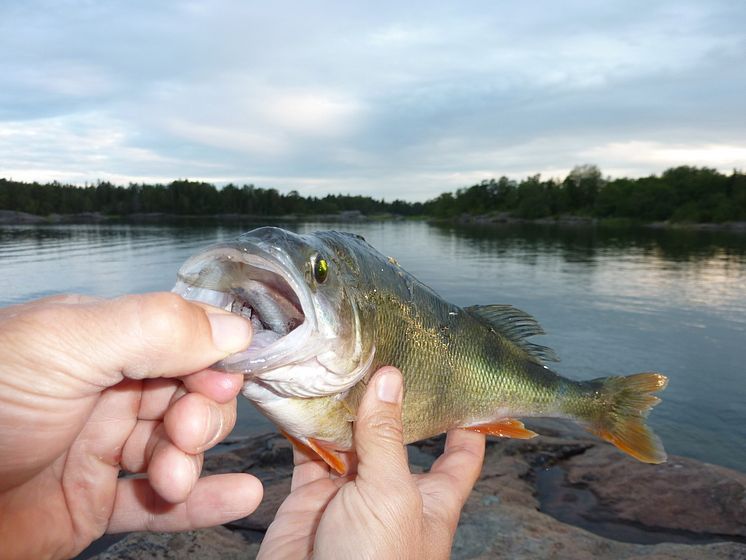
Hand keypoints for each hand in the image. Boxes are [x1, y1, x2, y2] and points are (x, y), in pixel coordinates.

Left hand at [0, 293, 262, 558]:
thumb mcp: (65, 347)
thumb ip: (154, 330)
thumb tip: (236, 328)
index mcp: (100, 340)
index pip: (184, 339)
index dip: (213, 359)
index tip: (224, 381)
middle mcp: (106, 389)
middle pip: (189, 394)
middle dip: (199, 414)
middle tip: (181, 436)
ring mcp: (100, 448)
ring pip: (178, 446)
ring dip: (193, 460)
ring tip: (174, 479)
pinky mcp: (92, 503)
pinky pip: (159, 501)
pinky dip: (203, 501)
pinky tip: (240, 496)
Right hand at [258, 367, 485, 559]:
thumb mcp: (392, 494)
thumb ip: (387, 437)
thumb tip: (390, 379)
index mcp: (432, 498)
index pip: (461, 456)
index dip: (467, 424)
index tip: (468, 388)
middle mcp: (392, 491)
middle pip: (397, 437)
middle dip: (392, 402)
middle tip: (387, 354)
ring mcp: (351, 494)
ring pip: (350, 440)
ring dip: (345, 409)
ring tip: (343, 363)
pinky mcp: (312, 498)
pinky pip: (309, 455)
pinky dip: (305, 428)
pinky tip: (304, 396)